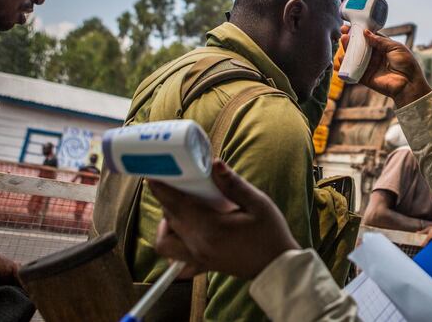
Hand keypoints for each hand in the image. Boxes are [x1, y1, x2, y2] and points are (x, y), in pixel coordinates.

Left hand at [149, 161, 299, 279]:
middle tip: (177, 182)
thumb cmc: (271, 234)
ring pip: (165, 241)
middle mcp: (198, 245)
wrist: (277, 267)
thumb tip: (215, 163)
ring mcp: (198, 257)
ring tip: (182, 208)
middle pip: (170, 218)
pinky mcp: (202, 264)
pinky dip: (173, 247)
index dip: (163, 188)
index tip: (154, 175)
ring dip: (167, 223)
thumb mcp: (258, 204)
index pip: (178, 204)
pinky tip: (184, 233)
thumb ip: (233, 184)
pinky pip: (175, 259)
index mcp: (211, 229)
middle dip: (167, 199)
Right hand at [341, 26, 431, 107]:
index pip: (368, 37)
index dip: (360, 31)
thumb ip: (380, 40)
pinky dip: (346, 65)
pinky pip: (353, 71)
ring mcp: (369, 66)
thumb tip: (365, 32)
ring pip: (355, 56)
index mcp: (383, 47)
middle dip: (351, 38)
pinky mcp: (365, 77)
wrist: (409, 83)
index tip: (351, 25)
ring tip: (343, 40)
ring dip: (347, 49)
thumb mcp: (395, 47)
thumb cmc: (406, 64)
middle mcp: (375, 56)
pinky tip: (340, 58)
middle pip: (360, 46)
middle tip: (343, 31)